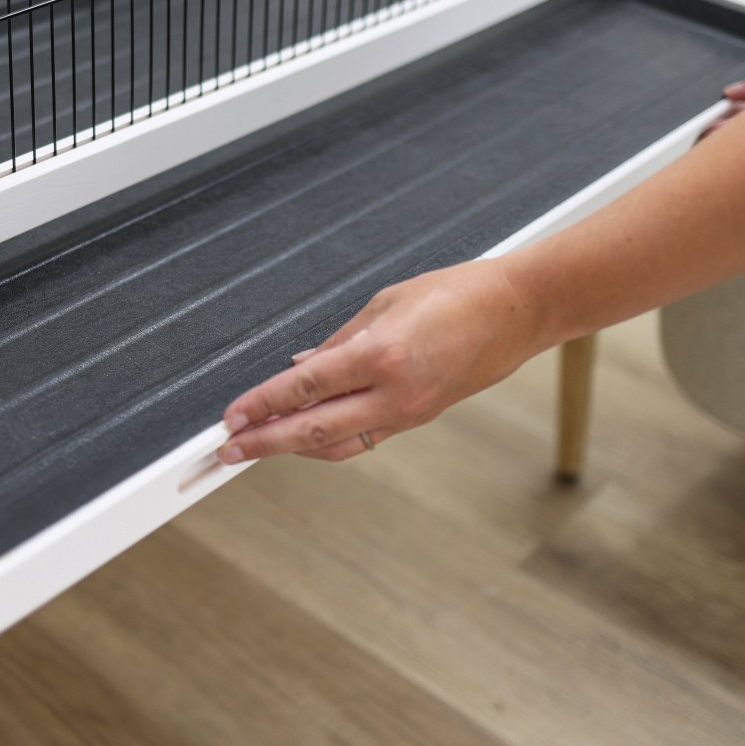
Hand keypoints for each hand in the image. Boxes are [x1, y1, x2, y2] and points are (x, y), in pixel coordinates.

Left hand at [218, 260, 540, 463]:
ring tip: (258, 444)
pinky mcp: (418, 418)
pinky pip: (362, 437)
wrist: (518, 313)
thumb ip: (339, 340)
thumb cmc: (458, 294)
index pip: (304, 388)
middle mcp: (393, 392)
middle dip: (264, 443)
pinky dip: (328, 438)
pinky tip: (304, 430)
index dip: (261, 404)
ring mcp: (407, 412)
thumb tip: (300, 368)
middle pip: (312, 431)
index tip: (230, 417)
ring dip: (293, 447)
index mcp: (381, 354)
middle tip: (226, 451)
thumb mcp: (385, 302)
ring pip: (336, 444)